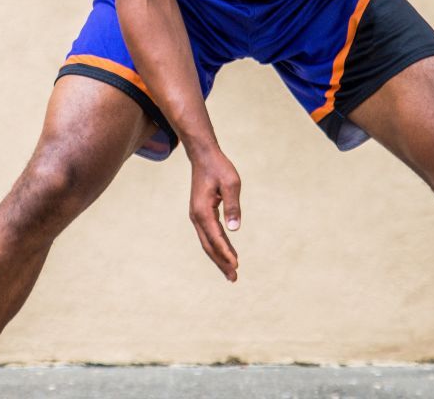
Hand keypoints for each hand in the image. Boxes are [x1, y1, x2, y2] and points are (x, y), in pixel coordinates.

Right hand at [188, 148, 241, 281]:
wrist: (204, 156)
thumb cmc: (219, 168)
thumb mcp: (231, 183)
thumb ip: (233, 205)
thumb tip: (235, 229)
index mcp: (203, 211)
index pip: (216, 238)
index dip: (226, 252)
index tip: (236, 265)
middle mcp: (197, 216)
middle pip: (209, 246)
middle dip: (221, 262)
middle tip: (234, 278)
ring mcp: (197, 216)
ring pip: (207, 242)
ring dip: (219, 257)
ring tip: (231, 272)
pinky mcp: (200, 214)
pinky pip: (209, 235)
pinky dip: (217, 246)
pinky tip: (226, 253)